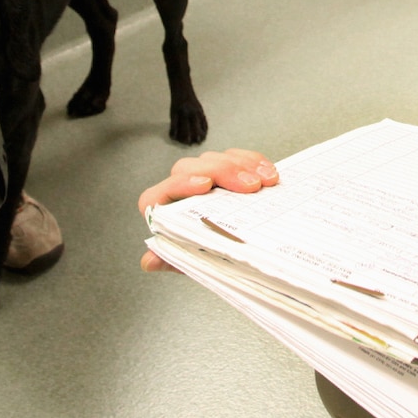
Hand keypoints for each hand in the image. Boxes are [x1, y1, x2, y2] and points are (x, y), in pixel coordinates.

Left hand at [138, 149, 277, 270]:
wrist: (234, 251)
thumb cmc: (206, 253)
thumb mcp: (191, 259)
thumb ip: (172, 258)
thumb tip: (150, 261)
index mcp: (161, 210)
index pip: (159, 194)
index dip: (180, 186)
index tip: (206, 186)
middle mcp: (178, 189)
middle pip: (190, 169)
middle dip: (223, 172)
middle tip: (249, 186)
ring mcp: (201, 175)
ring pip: (214, 159)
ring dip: (242, 167)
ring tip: (264, 182)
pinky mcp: (223, 169)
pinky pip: (234, 156)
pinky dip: (252, 163)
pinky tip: (267, 174)